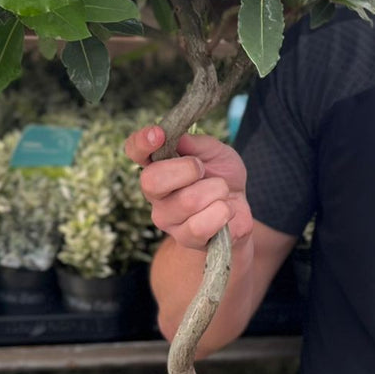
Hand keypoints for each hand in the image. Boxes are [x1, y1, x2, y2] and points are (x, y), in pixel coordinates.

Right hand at [123, 126, 254, 253]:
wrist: (239, 210)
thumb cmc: (221, 177)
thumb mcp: (217, 152)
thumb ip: (198, 144)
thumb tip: (180, 138)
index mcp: (158, 165)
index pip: (135, 151)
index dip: (141, 142)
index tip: (158, 134)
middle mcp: (155, 194)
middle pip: (152, 180)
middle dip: (187, 169)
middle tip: (204, 169)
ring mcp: (167, 219)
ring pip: (187, 201)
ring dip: (216, 190)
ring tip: (222, 192)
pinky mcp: (185, 239)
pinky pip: (202, 225)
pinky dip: (223, 212)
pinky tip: (225, 210)